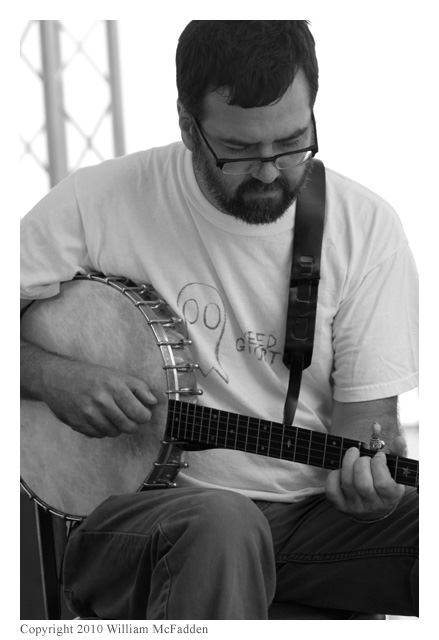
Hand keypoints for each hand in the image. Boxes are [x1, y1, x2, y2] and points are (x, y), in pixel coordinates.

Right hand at [41, 359, 157, 438]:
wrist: (55, 378)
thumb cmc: (89, 376)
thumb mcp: (115, 374)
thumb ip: (138, 387)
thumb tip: (153, 401)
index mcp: (114, 385)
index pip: (139, 412)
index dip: (144, 416)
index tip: (142, 414)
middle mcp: (101, 400)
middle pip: (128, 426)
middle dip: (133, 424)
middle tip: (129, 418)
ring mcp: (88, 413)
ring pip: (114, 433)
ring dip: (117, 427)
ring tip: (112, 415)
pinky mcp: (77, 424)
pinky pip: (99, 435)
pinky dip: (102, 430)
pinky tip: (98, 418)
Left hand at [325, 434, 405, 521]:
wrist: (373, 506)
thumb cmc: (385, 482)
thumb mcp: (395, 470)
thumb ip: (398, 453)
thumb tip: (399, 440)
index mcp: (390, 497)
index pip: (383, 483)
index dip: (379, 465)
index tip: (379, 456)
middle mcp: (372, 505)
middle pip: (363, 484)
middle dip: (362, 463)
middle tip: (364, 457)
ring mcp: (355, 506)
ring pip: (347, 483)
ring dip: (348, 463)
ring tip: (353, 454)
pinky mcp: (340, 505)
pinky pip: (332, 490)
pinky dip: (334, 475)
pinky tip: (341, 470)